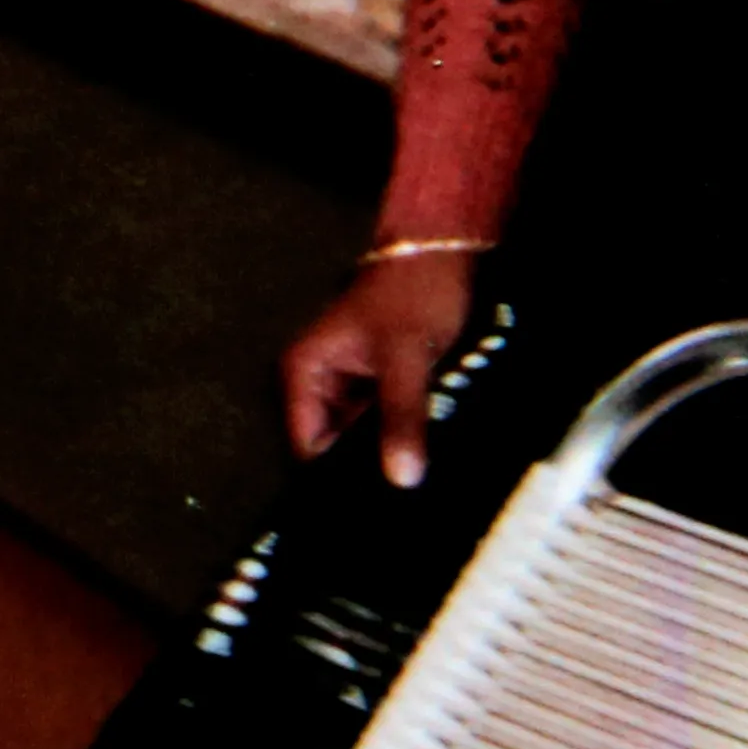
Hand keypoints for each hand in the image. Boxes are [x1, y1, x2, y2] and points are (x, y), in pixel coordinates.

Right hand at [285, 243, 481, 486]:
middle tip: (410, 472)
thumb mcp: (407, 358)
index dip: (338, 473)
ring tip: (423, 447)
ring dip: (393, 442)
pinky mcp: (377, 384)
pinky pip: (386, 421)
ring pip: (365, 435)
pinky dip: (406, 428)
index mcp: (304, 372)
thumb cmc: (413, 292)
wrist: (442, 254)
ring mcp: (349, 384)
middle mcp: (318, 382)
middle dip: (370, 459)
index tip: (377, 494)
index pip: (309, 446)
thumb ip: (402, 418)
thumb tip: (401, 478)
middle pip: (337, 444)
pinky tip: (428, 432)